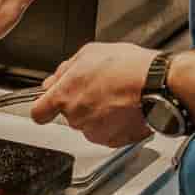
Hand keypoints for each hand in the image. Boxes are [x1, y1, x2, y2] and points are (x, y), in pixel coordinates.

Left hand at [31, 43, 151, 147]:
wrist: (156, 84)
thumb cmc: (126, 67)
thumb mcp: (89, 53)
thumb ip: (65, 70)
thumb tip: (53, 79)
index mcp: (64, 97)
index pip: (38, 113)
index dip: (43, 108)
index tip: (49, 105)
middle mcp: (76, 118)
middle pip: (69, 116)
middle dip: (80, 104)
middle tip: (99, 88)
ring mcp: (94, 131)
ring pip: (89, 125)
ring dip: (98, 114)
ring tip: (115, 97)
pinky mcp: (113, 140)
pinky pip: (108, 133)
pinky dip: (114, 124)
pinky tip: (125, 108)